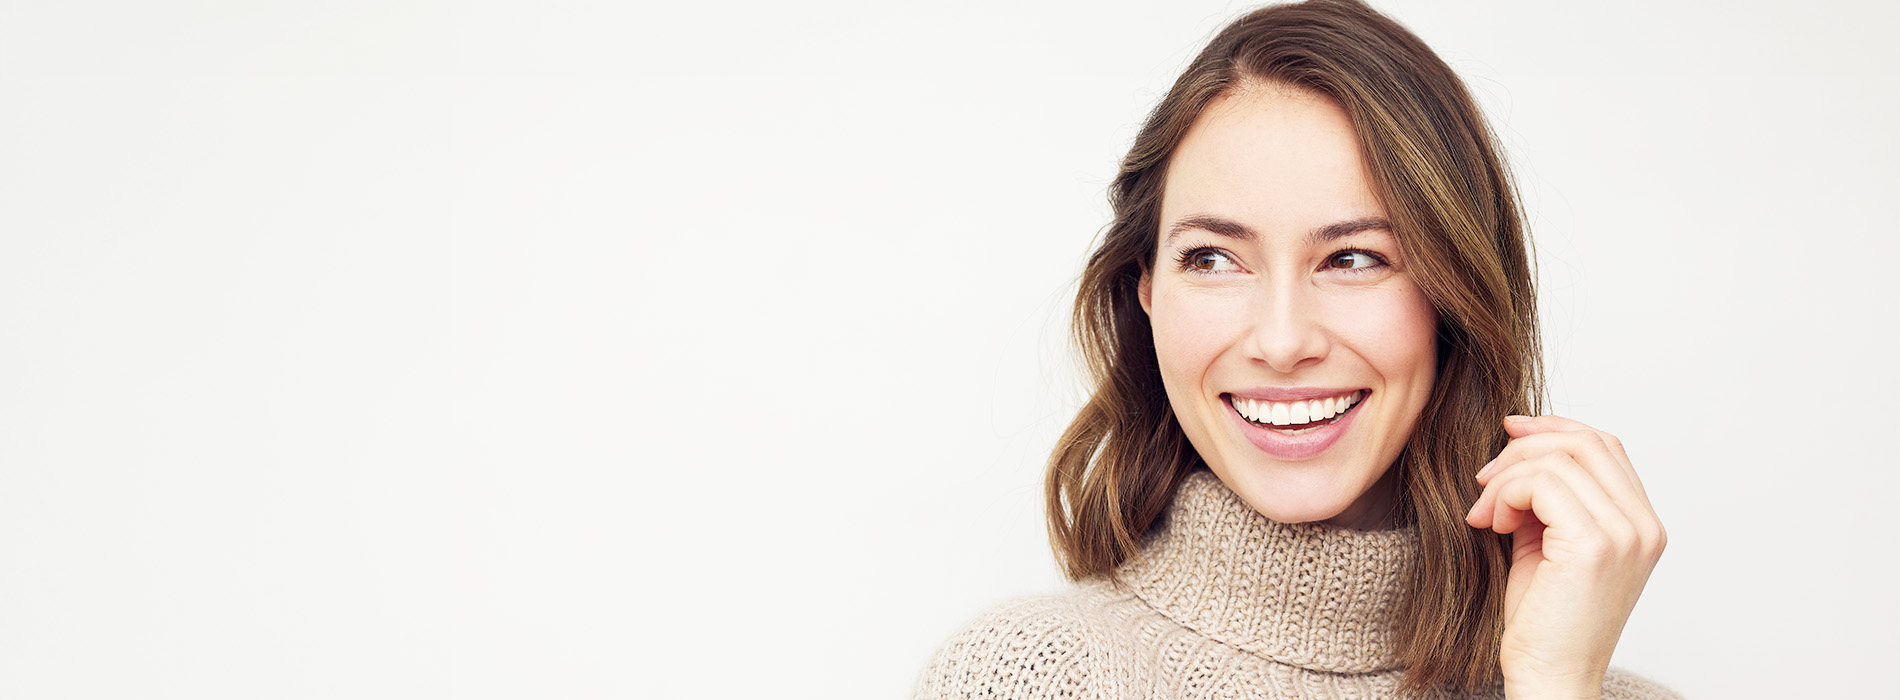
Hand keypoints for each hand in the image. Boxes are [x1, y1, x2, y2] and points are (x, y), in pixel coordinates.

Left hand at [1464, 415, 1665, 699]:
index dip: (1554, 428)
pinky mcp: (1594, 545)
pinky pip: (1542, 484)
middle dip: (1524, 446)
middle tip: (1483, 477)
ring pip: (1557, 460)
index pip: (1605, 446)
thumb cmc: (1543, 621)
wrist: (1549, 676)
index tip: (1509, 431)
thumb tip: (1517, 446)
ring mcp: (1625, 534)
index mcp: (1642, 525)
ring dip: (1506, 478)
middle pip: (1586, 442)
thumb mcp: (1547, 543)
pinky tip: (1492, 524)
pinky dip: (1506, 494)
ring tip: (1485, 514)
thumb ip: (1547, 498)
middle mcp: (1644, 527)